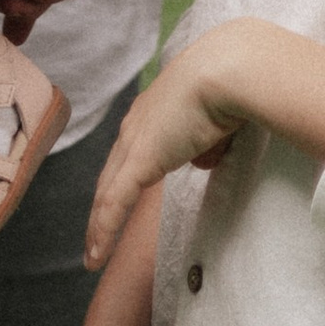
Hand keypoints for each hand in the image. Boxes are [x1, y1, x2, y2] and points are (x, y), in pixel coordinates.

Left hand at [85, 38, 248, 267]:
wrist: (230, 69)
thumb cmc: (232, 84)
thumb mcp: (216, 117)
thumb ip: (204, 139)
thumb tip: (202, 158)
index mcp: (151, 111)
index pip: (126, 154)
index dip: (119, 180)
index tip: (115, 203)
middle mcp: (136, 124)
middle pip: (109, 175)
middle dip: (101, 207)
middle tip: (94, 237)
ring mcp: (135, 142)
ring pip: (106, 194)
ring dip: (98, 227)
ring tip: (92, 256)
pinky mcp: (141, 160)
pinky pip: (114, 203)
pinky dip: (103, 231)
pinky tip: (96, 255)